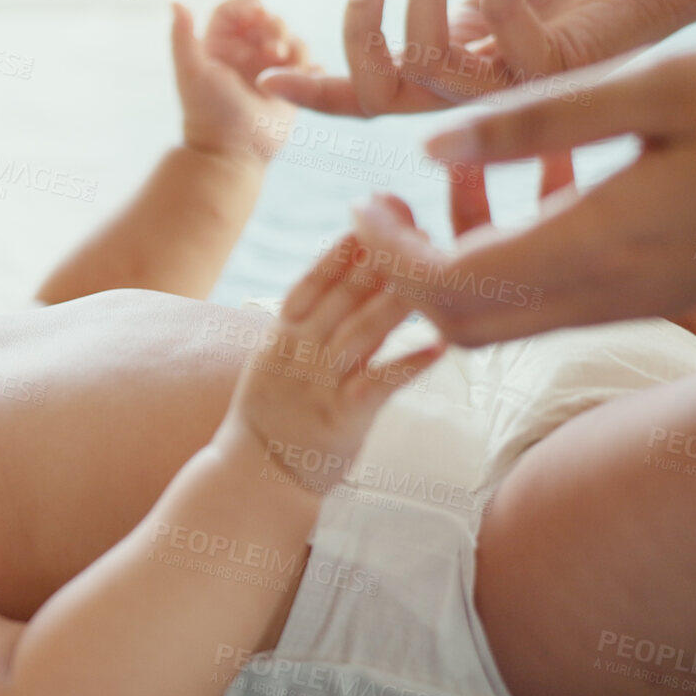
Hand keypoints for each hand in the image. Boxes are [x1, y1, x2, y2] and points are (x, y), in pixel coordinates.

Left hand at [172, 0, 308, 162]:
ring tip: (284, 64)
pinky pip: (307, 65)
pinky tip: (305, 74)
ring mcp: (267, 70)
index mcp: (218, 46)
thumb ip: (182, 37)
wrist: (232, 152)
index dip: (247, 6)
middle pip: (267, 20)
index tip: (257, 13)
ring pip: (291, 39)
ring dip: (294, 45)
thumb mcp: (191, 72)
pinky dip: (309, 65)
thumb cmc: (209, 112)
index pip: (234, 10)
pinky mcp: (288, 87)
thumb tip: (176, 2)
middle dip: (275, 25)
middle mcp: (243, 55)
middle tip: (273, 49)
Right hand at [219, 231, 443, 493]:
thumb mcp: (275, 364)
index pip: (311, 283)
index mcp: (282, 337)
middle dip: (379, 262)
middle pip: (341, 298)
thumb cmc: (272, 418)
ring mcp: (319, 384)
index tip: (367, 219)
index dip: (339, 252)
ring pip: (362, 332)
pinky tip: (440, 347)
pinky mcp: (342, 417)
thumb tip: (341, 289)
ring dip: (398, 300)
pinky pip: (380, 383)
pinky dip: (411, 363)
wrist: (254, 477)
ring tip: (432, 274)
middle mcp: (299, 354)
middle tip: (416, 231)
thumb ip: (307, 328)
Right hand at [259, 0, 695, 115]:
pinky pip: (499, 29)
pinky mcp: (566, 68)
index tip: (267, 73)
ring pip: (430, 66)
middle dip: (358, 32)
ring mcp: (524, 82)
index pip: (374, 88)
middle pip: (384, 93)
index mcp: (455, 54)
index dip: (320, 87)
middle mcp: (482, 80)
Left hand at [346, 42, 695, 345]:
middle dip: (403, 277)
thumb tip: (426, 142)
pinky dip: (505, 267)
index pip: (452, 287)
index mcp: (602, 241)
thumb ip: (535, 121)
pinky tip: (510, 197)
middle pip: (465, 325)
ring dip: (452, 273)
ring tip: (432, 194)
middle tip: (380, 207)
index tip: (364, 201)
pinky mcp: (659, 294)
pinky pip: (554, 304)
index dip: (387, 256)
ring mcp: (639, 302)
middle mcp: (613, 291)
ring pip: (508, 323)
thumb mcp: (654, 84)